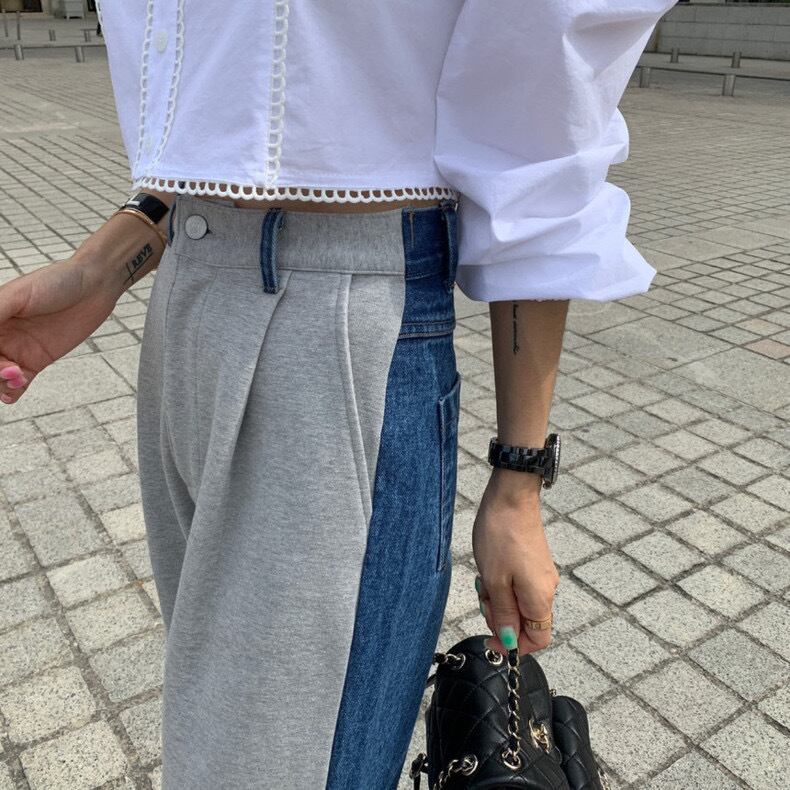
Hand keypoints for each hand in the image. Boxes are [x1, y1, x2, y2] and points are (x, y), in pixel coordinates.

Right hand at [0, 256, 120, 404]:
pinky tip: (15, 392)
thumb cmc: (55, 282)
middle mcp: (0, 335)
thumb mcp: (19, 294)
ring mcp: (17, 350)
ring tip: (18, 377)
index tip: (0, 357)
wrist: (93, 286)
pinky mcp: (37, 361)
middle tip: (11, 369)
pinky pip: (19, 383)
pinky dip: (13, 391)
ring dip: (1, 384)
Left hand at [472, 468, 559, 655]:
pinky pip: (520, 587)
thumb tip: (509, 641)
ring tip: (485, 580)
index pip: (539, 639)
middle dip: (501, 618)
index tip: (491, 640)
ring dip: (499, 600)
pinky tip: (490, 570)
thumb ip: (504, 614)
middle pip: (527, 622)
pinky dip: (503, 586)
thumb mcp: (495, 582)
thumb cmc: (500, 535)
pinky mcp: (534, 563)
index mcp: (540, 598)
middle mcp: (547, 589)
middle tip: (484, 600)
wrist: (510, 498)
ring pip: (521, 604)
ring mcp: (542, 575)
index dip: (515, 645)